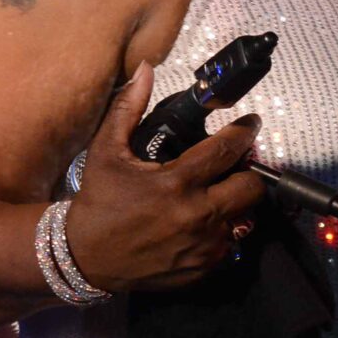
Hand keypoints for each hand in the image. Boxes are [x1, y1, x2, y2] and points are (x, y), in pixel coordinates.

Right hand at [62, 62, 269, 291]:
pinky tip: (202, 223)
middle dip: (247, 172)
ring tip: (216, 195)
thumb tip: (145, 69)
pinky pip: (231, 244)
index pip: (227, 150)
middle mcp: (198, 215)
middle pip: (252, 187)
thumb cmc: (98, 202)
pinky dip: (223, 231)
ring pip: (245, 216)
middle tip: (234, 166)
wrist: (84, 258)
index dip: (244, 132)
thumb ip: (129, 109)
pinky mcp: (206, 267)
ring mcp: (205, 245)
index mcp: (177, 182)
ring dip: (236, 203)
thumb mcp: (106, 152)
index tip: (251, 124)